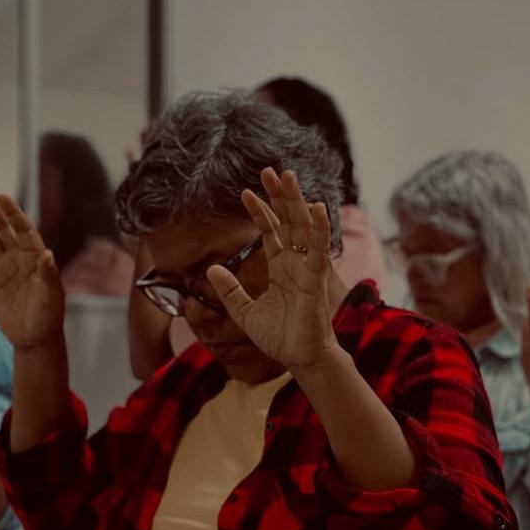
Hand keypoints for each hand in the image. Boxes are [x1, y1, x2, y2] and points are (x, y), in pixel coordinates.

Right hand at [0, 186, 64, 350]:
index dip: (13, 213)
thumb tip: (47, 254)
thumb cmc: (48, 317)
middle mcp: (20, 258)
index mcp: (36, 258)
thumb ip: (48, 275)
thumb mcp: (52, 296)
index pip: (24, 229)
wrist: (34, 338)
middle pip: (3, 228)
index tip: (2, 197)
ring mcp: (4, 268)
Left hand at [207, 167, 336, 370]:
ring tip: (287, 175)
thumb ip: (229, 291)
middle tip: (270, 170)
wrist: (299, 359)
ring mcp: (307, 268)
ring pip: (302, 226)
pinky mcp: (316, 279)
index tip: (246, 192)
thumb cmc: (279, 338)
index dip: (260, 211)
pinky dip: (319, 227)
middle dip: (279, 196)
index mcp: (280, 268)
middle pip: (288, 221)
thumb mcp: (244, 313)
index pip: (271, 232)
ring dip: (296, 201)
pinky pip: (319, 248)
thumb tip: (210, 270)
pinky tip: (316, 206)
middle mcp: (295, 263)